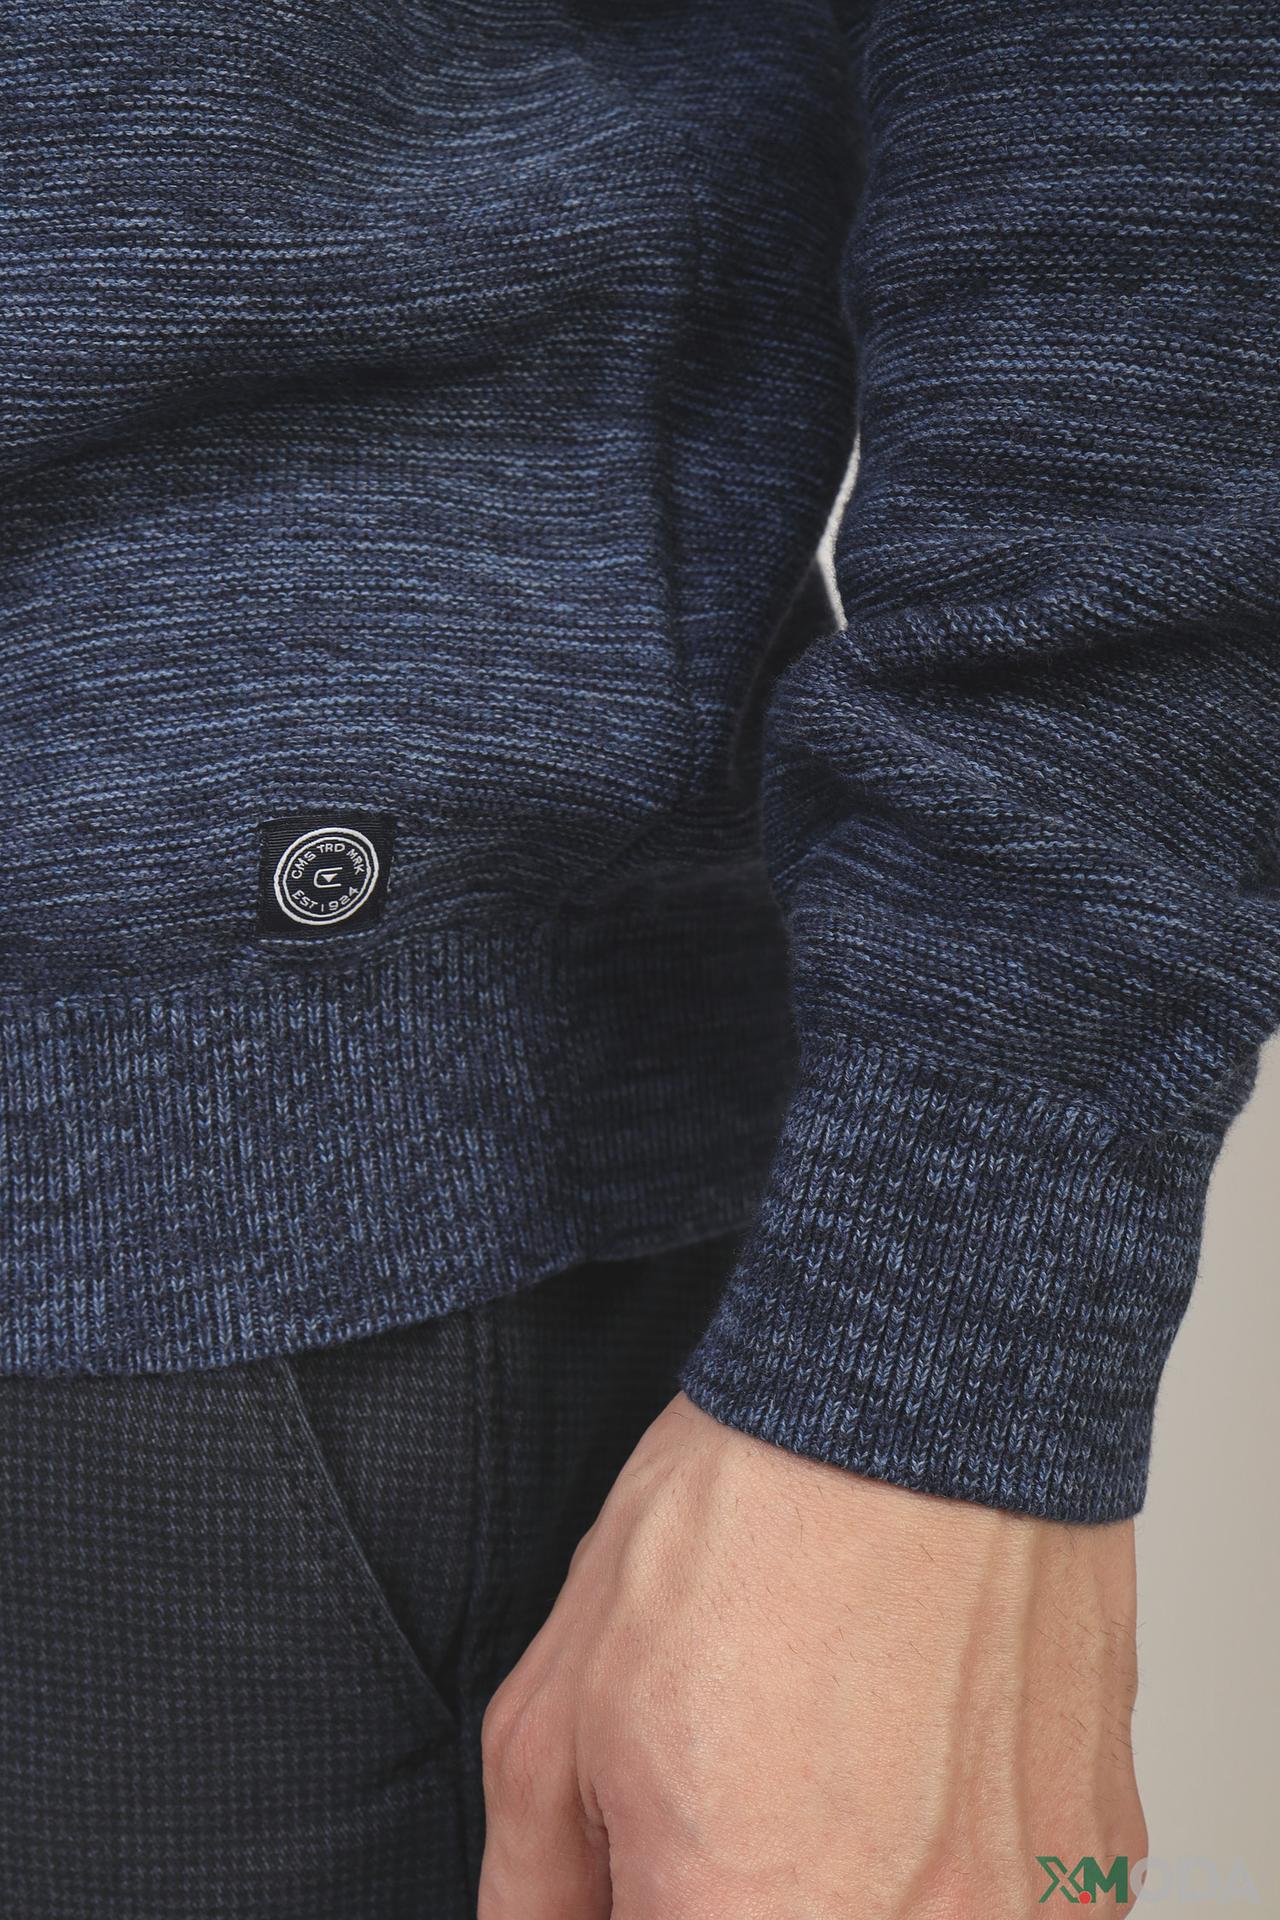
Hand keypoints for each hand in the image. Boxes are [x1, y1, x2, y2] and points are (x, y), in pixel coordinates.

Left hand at [477, 1394, 1144, 1918]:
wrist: (922, 1400)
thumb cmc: (749, 1526)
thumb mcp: (559, 1708)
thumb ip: (533, 1884)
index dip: (649, 1902)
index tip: (650, 1864)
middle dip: (737, 1894)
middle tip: (734, 1801)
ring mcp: (1027, 1918)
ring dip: (851, 1881)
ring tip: (827, 1762)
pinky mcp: (1098, 1869)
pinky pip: (1003, 1913)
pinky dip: (950, 1866)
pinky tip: (917, 1753)